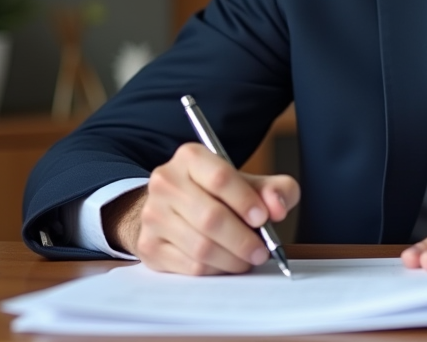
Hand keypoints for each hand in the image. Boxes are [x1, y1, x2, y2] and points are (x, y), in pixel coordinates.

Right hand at [103, 142, 299, 274]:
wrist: (176, 209)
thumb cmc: (220, 196)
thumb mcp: (251, 184)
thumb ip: (275, 190)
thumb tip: (277, 207)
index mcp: (190, 157)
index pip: (220, 177)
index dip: (245, 201)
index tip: (263, 219)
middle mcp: (166, 181)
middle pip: (210, 217)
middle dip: (243, 239)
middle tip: (262, 251)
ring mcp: (153, 214)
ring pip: (200, 246)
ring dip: (232, 259)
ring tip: (248, 259)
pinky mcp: (149, 245)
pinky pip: (190, 266)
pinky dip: (216, 269)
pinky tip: (226, 263)